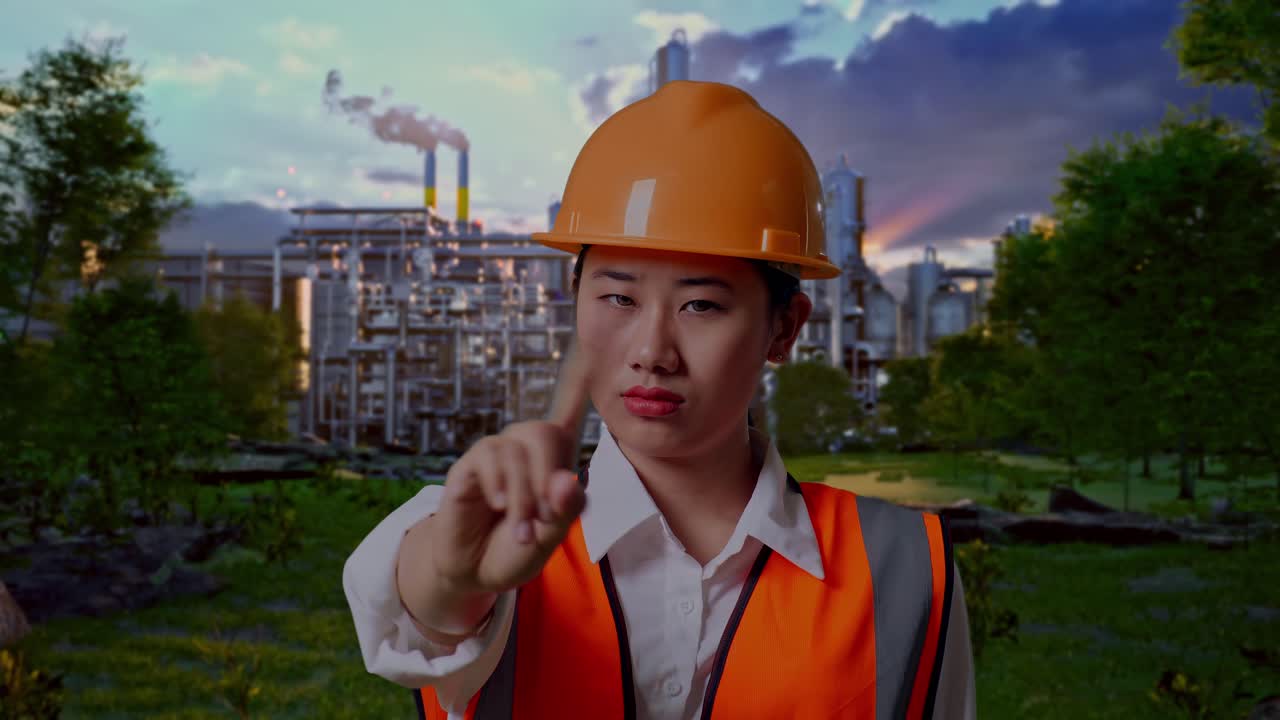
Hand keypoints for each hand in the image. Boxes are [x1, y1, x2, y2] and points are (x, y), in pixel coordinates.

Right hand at [427, 339, 590, 595]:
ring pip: (518, 451)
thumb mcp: (550, 537)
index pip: (568, 412)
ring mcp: (496, 454)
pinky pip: (490, 457)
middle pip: (544, 432)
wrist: (476, 570)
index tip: (589, 348)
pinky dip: (502, 485)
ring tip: (523, 531)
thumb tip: (566, 480)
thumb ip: (564, 511)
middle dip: (548, 478)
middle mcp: (524, 448)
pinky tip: (500, 505)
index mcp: (553, 460)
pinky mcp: (470, 465)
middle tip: (544, 519)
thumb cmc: (517, 548)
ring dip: (524, 497)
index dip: (578, 382)